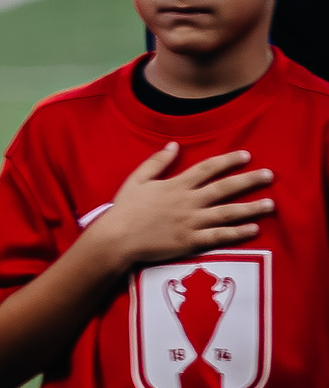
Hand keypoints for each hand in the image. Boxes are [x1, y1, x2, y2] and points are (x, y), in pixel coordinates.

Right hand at [88, 141, 274, 270]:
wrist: (116, 239)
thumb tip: (174, 146)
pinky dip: (238, 233)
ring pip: (228, 212)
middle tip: (270, 175)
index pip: (207, 169)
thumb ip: (156, 162)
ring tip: (271, 204)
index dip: (228, 161)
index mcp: (176, 185)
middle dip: (249, 181)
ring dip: (251, 208)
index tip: (246, 156)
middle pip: (225, 188)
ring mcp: (191, 222)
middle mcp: (188, 202)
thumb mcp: (136, 180)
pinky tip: (254, 229)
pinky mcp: (191, 241)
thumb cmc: (124, 209)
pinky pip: (219, 236)